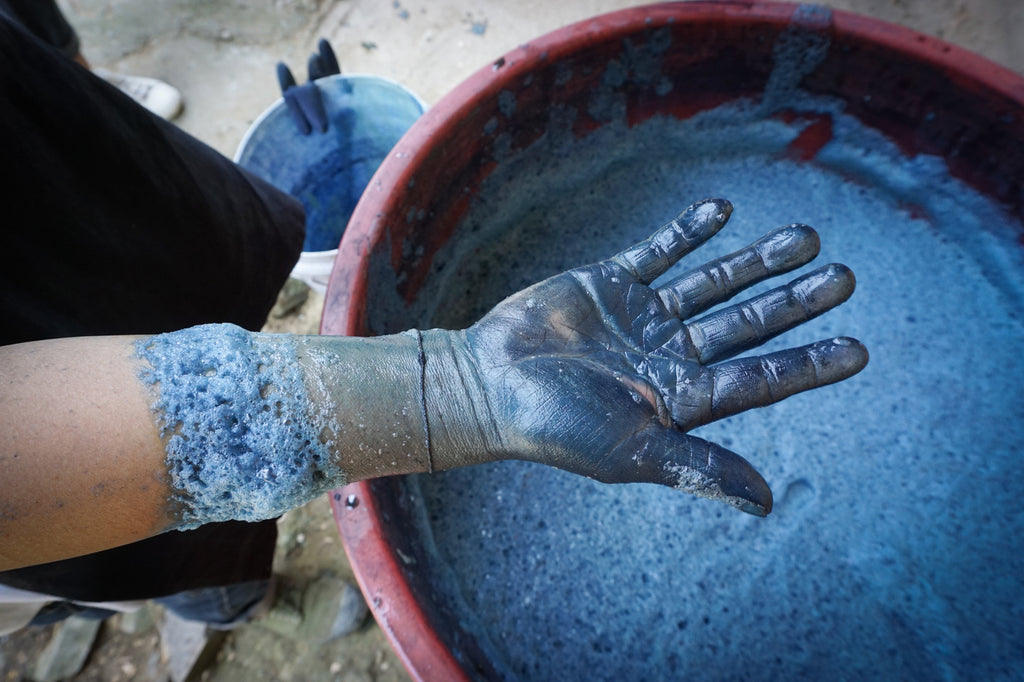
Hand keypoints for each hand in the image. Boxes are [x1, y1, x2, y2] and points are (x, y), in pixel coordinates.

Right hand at [461, 198, 867, 514]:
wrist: (486, 385)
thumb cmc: (554, 427)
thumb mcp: (630, 451)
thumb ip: (697, 465)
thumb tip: (765, 501)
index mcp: (680, 399)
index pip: (757, 379)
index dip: (807, 364)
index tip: (857, 349)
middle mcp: (670, 355)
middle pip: (746, 324)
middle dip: (792, 301)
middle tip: (844, 278)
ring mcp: (643, 316)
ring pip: (712, 284)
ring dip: (755, 261)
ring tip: (805, 237)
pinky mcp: (611, 282)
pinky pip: (659, 251)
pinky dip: (688, 232)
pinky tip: (723, 212)